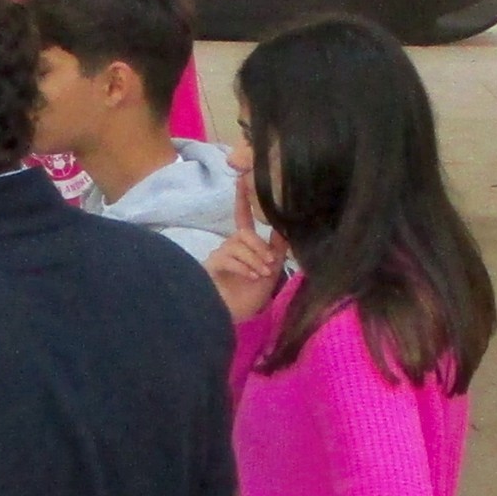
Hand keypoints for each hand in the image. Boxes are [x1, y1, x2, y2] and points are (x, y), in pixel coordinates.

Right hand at [206, 184, 285, 323]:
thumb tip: (284, 226)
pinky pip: (228, 257)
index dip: (242, 198)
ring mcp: (219, 256)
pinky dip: (244, 266)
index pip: (243, 216)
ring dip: (253, 258)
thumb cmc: (251, 295)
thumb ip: (276, 248)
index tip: (242, 178)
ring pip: (237, 244)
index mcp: (244, 244)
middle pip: (243, 233)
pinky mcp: (212, 266)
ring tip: (262, 274)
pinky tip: (253, 277)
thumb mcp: (271, 270)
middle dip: (259, 247)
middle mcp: (229, 246)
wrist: (237, 317)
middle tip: (269, 264)